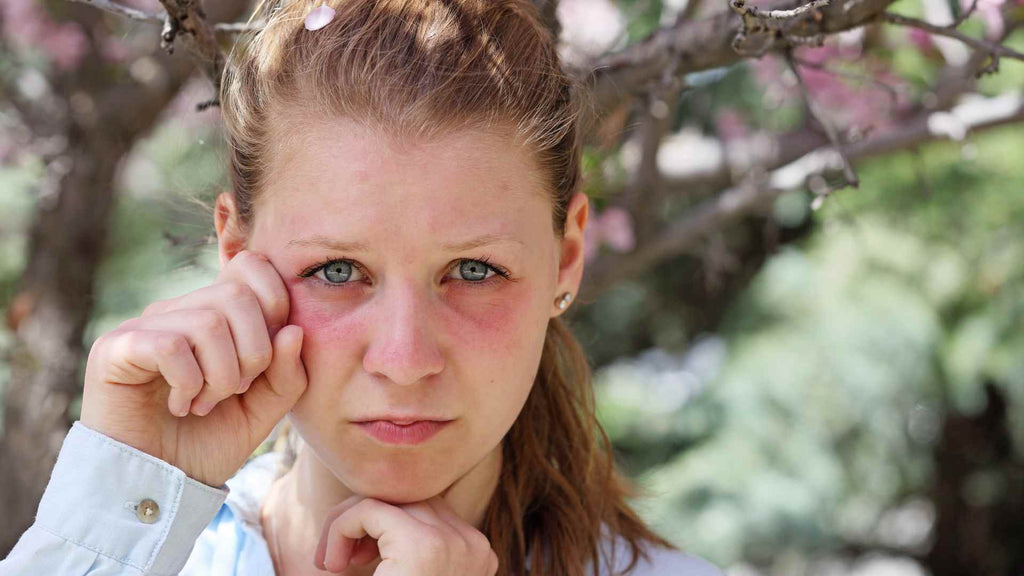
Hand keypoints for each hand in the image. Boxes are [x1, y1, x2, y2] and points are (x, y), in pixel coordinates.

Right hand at [79, 250, 307, 486]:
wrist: (159, 486)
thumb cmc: (209, 442)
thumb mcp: (264, 410)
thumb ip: (287, 373)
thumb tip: (292, 331)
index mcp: (216, 313)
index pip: (253, 267)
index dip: (275, 306)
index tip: (266, 361)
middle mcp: (179, 310)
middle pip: (237, 294)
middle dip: (253, 352)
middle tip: (234, 390)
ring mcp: (144, 325)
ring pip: (208, 321)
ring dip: (220, 375)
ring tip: (205, 403)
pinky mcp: (115, 348)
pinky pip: (170, 344)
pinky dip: (189, 381)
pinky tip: (181, 404)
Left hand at [315, 494, 498, 575]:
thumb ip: (401, 556)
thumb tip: (360, 515)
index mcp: (475, 556)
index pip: (425, 511)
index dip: (381, 528)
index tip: (353, 562)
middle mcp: (473, 545)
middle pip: (410, 498)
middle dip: (363, 520)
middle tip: (336, 560)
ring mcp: (453, 542)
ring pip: (388, 497)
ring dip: (348, 523)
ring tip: (332, 563)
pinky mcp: (421, 544)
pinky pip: (369, 509)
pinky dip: (340, 529)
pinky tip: (332, 565)